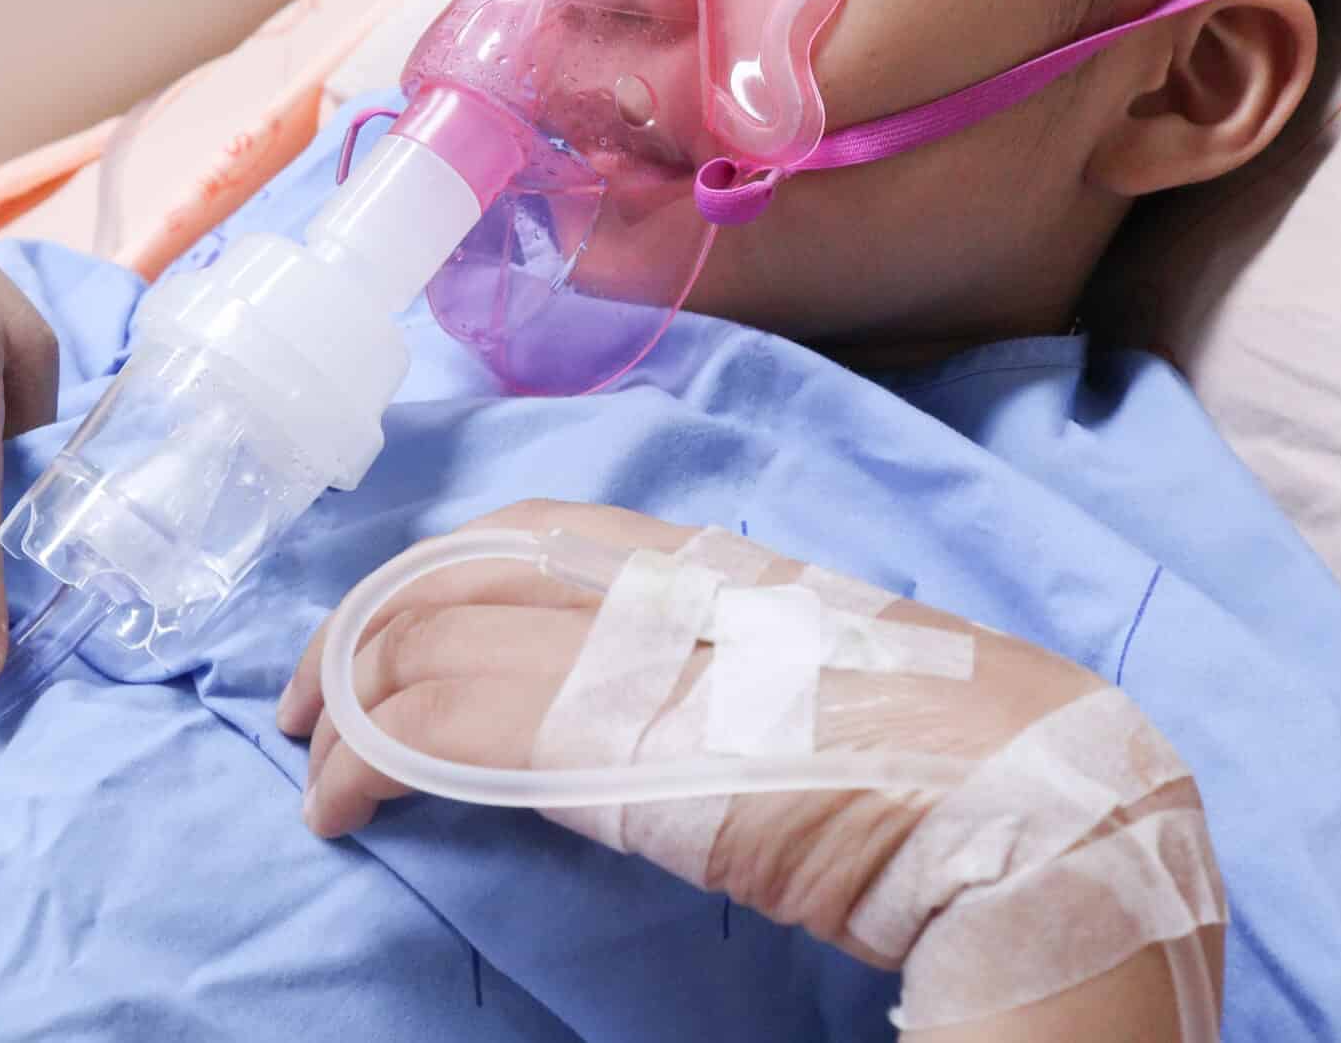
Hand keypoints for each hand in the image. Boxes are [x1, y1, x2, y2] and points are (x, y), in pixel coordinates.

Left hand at [276, 501, 1218, 1036]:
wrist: (1036, 808)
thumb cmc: (972, 768)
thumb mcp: (840, 696)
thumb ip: (751, 680)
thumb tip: (688, 717)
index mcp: (725, 570)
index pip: (545, 532)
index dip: (447, 570)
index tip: (392, 629)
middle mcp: (667, 587)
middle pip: (470, 569)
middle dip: (369, 625)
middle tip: (305, 695)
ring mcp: (633, 654)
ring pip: (435, 639)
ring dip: (350, 699)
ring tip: (311, 764)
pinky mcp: (604, 741)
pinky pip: (436, 730)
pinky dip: (366, 760)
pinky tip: (341, 808)